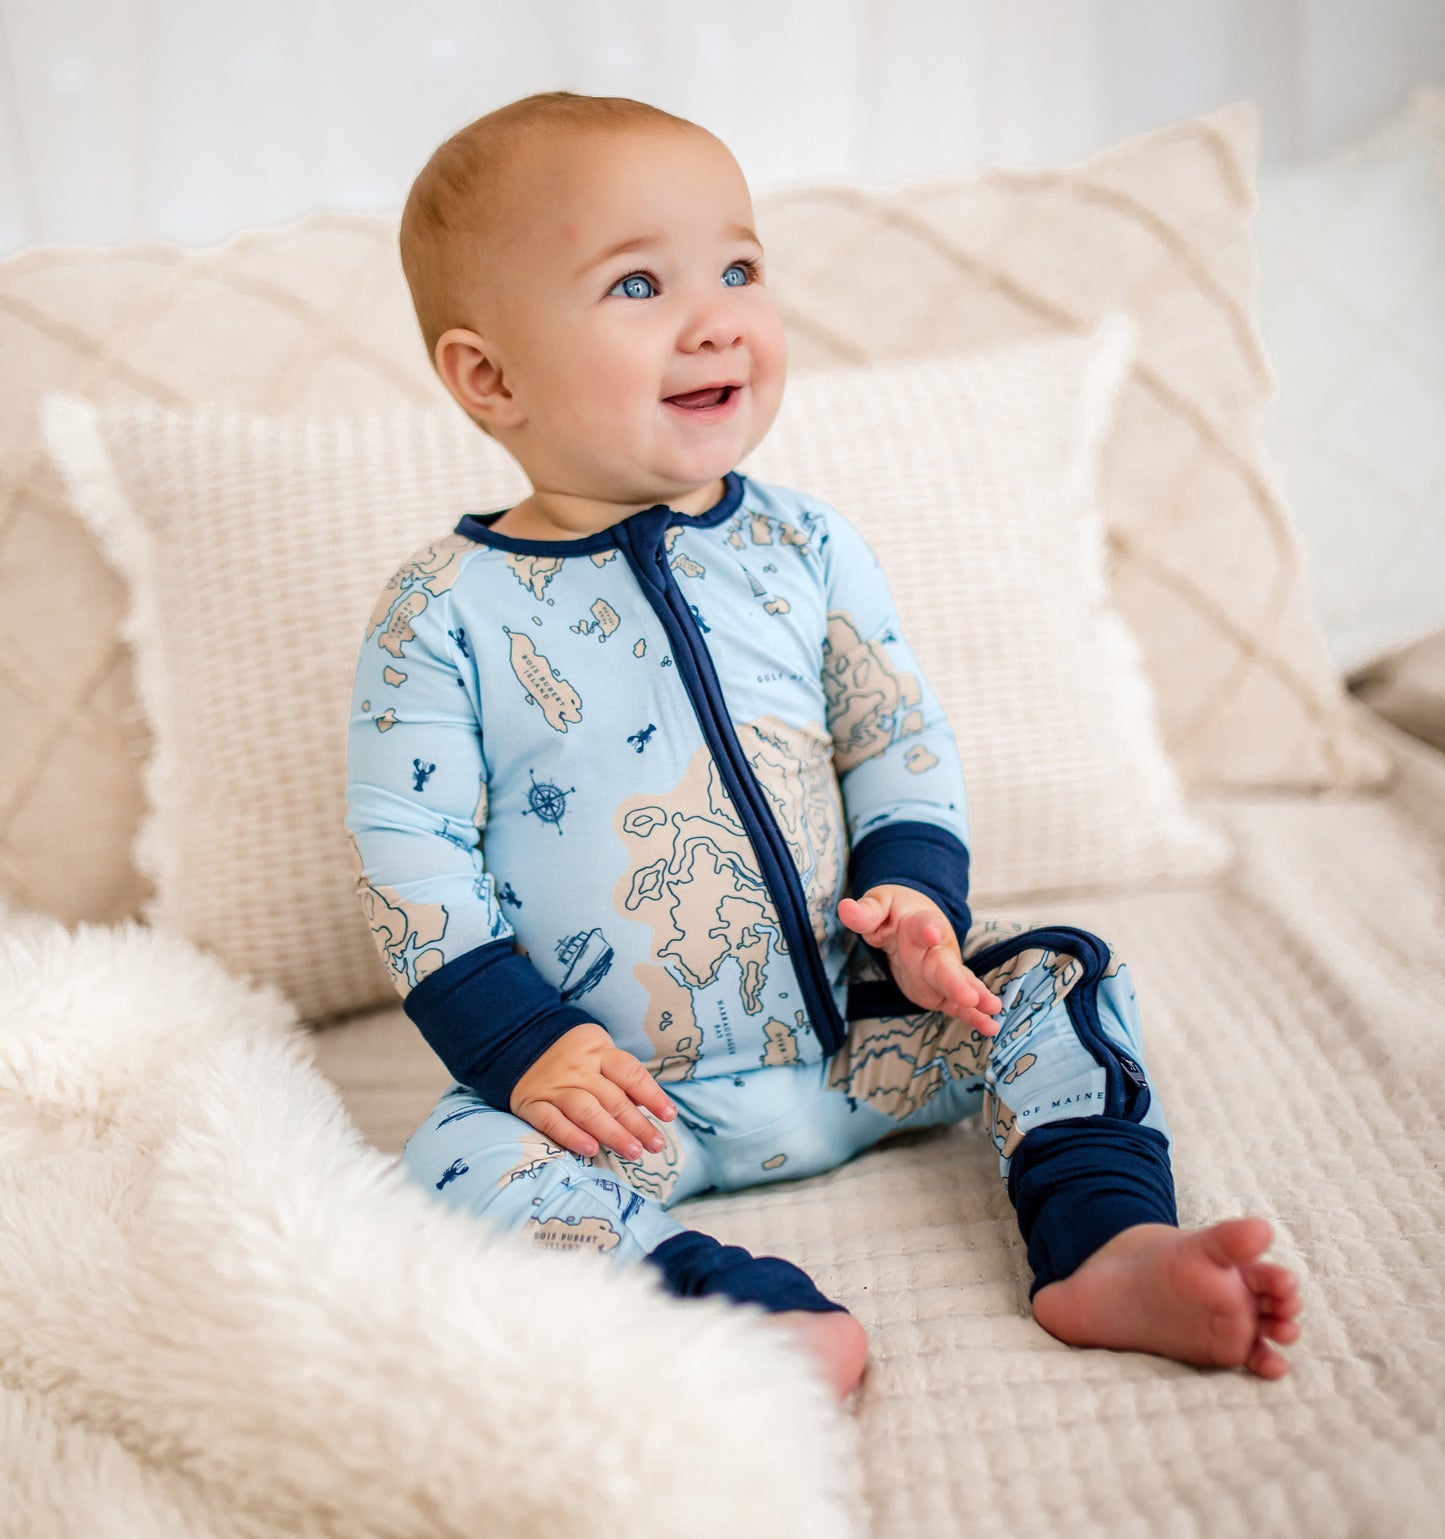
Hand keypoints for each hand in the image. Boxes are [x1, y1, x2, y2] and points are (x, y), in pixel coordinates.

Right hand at [509, 1022, 677, 1159]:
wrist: (516, 1040)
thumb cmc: (570, 1052)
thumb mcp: (598, 1051)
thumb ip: (619, 1077)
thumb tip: (648, 1105)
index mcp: (598, 1052)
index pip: (630, 1073)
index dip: (652, 1095)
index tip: (669, 1116)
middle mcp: (578, 1069)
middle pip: (612, 1098)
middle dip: (637, 1124)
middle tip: (656, 1145)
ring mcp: (554, 1086)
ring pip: (586, 1110)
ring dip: (612, 1133)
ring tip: (633, 1151)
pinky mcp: (531, 1103)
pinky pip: (551, 1121)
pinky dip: (571, 1135)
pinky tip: (590, 1149)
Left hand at [837, 885, 1002, 1036]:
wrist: (915, 918)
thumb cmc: (895, 912)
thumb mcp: (878, 906)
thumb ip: (865, 912)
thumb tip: (846, 908)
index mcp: (919, 924)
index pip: (922, 925)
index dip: (926, 929)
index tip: (931, 932)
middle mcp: (937, 949)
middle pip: (946, 965)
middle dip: (956, 980)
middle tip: (970, 994)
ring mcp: (943, 971)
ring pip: (959, 984)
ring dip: (975, 997)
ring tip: (993, 1009)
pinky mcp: (942, 991)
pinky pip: (959, 1004)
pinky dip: (973, 1015)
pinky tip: (990, 1027)